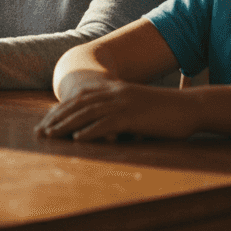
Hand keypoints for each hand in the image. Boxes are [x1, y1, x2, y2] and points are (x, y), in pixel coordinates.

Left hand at [35, 77, 199, 141]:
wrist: (190, 107)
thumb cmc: (165, 113)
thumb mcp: (137, 110)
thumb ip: (119, 116)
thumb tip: (104, 131)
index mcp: (114, 90)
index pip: (80, 99)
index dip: (61, 111)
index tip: (46, 123)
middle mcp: (115, 93)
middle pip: (78, 105)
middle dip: (56, 119)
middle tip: (40, 132)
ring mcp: (123, 103)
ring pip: (87, 114)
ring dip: (66, 126)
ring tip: (51, 136)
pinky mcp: (133, 116)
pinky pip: (107, 124)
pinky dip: (90, 132)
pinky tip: (78, 140)